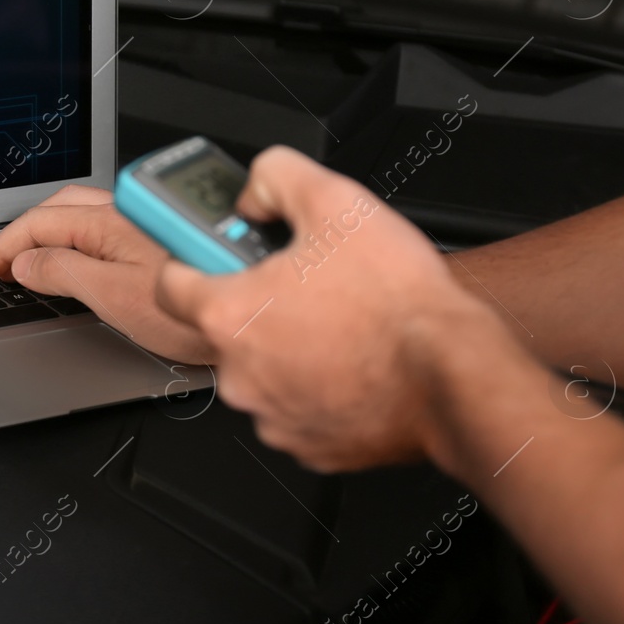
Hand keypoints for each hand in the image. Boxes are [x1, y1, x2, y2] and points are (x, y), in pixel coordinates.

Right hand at [0, 185, 210, 361]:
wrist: (252, 316)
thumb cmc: (195, 313)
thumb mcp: (114, 297)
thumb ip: (65, 273)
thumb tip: (26, 263)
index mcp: (108, 223)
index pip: (35, 225)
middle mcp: (125, 215)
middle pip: (54, 211)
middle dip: (18, 235)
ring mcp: (142, 225)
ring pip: (78, 216)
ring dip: (45, 234)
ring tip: (25, 261)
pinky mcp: (157, 240)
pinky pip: (100, 228)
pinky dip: (71, 240)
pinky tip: (75, 259)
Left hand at [155, 146, 503, 470]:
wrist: (453, 372)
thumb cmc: (397, 302)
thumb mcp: (335, 199)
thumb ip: (275, 178)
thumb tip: (254, 192)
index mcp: (230, 315)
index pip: (170, 282)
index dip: (192, 257)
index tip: (208, 249)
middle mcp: (239, 374)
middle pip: (225, 327)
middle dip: (257, 301)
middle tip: (304, 282)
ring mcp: (272, 415)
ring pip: (263, 369)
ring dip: (288, 346)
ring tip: (338, 321)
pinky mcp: (308, 445)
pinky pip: (298, 406)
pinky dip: (317, 385)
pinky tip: (352, 359)